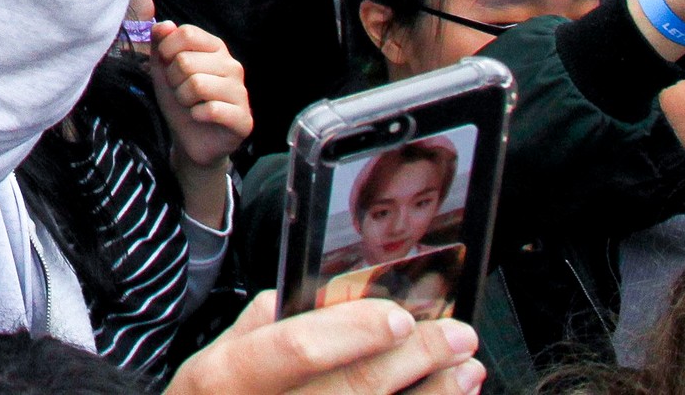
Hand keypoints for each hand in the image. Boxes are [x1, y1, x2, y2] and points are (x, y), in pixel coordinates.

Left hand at [150, 21, 251, 171]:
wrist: (190, 138)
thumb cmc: (180, 99)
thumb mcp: (163, 69)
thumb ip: (160, 43)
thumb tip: (165, 25)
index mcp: (216, 48)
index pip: (187, 33)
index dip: (167, 51)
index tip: (167, 66)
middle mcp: (232, 66)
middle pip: (186, 61)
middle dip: (173, 81)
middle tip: (181, 91)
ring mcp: (241, 92)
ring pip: (197, 84)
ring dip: (183, 98)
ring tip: (190, 104)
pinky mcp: (243, 119)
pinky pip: (212, 109)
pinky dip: (197, 115)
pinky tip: (200, 117)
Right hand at [169, 293, 478, 394]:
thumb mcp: (219, 354)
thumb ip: (265, 324)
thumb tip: (325, 300)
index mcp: (230, 374)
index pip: (296, 349)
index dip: (353, 333)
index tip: (399, 316)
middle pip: (354, 388)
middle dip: (415, 359)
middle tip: (457, 335)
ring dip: (433, 393)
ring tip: (465, 368)